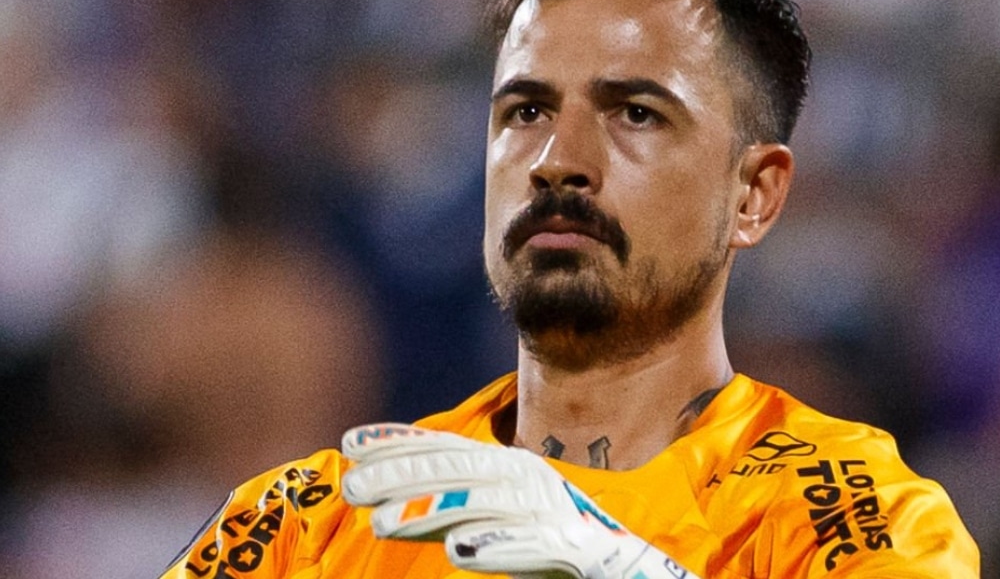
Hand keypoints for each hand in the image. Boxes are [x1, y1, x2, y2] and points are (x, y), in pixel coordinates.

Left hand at [341, 423, 693, 578]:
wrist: (636, 573)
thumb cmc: (562, 550)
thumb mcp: (504, 522)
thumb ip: (460, 510)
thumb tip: (397, 506)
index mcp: (515, 470)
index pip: (451, 450)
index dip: (402, 443)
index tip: (352, 444)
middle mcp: (533, 483)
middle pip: (461, 471)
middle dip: (403, 475)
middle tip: (352, 487)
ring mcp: (556, 514)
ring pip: (488, 506)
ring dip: (435, 510)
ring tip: (384, 526)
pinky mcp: (582, 550)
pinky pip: (535, 547)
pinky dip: (498, 547)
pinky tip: (460, 552)